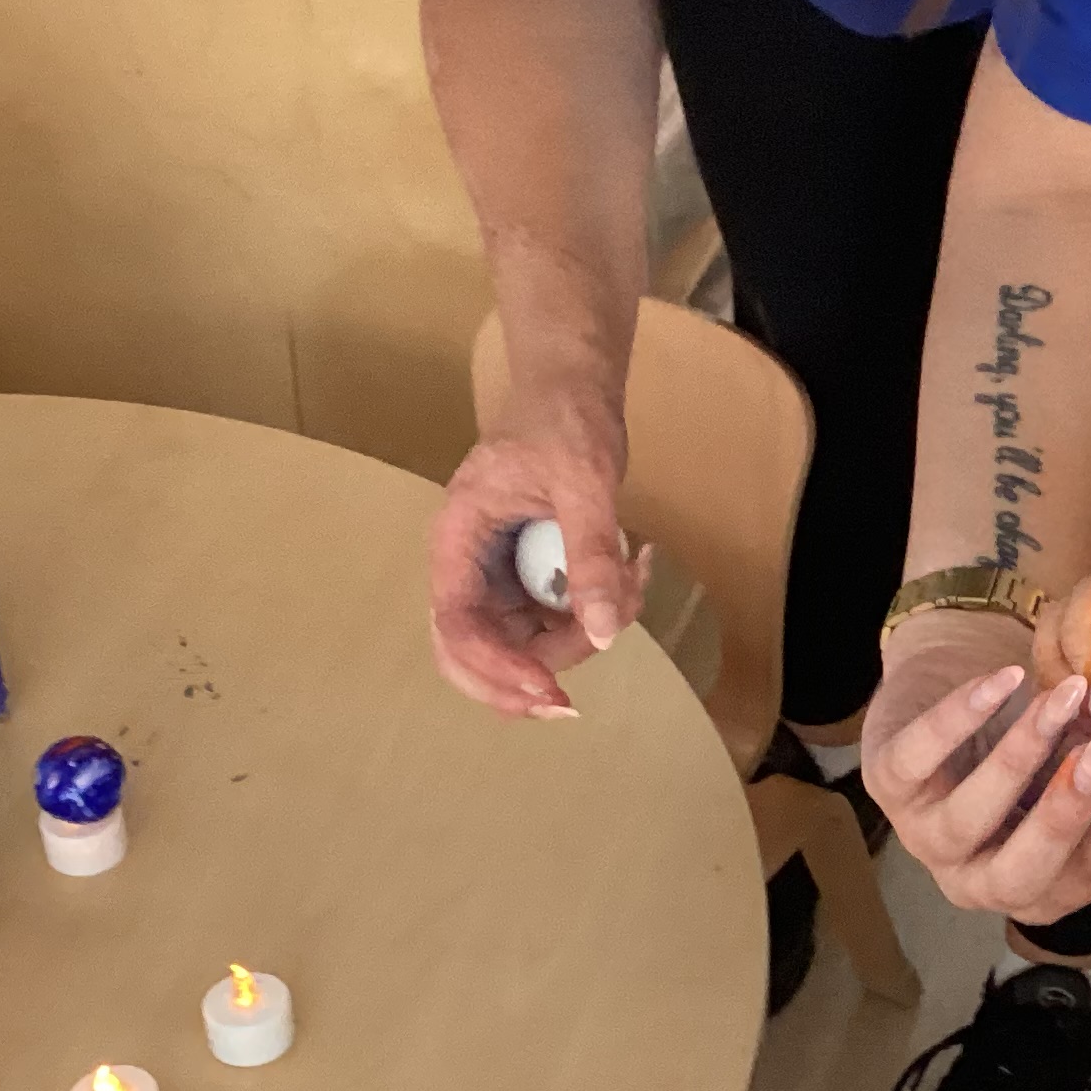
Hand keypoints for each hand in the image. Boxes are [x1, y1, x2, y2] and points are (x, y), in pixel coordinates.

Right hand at [425, 395, 643, 718]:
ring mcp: (499, 577)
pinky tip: (633, 571)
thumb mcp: (585, 481)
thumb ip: (590, 554)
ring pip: (523, 645)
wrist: (573, 389)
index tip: (548, 688)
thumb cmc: (565, 419)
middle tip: (571, 701)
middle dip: (524, 679)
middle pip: (476, 653)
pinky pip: (554, 621)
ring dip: (581, 637)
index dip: (495, 669)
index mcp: (459, 539)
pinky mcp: (530, 578)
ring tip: (634, 578)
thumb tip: (604, 631)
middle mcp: (469, 567)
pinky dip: (596, 613)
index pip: (456, 627)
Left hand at [863, 608, 1090, 928]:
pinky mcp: (883, 784)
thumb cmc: (1032, 733)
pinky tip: (1005, 679)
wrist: (959, 679)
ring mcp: (923, 838)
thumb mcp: (1075, 757)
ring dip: (1020, 755)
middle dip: (1066, 810)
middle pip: (1022, 872)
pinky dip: (961, 717)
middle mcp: (975, 880)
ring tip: (1065, 697)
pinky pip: (918, 758)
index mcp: (1036, 886)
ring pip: (969, 819)